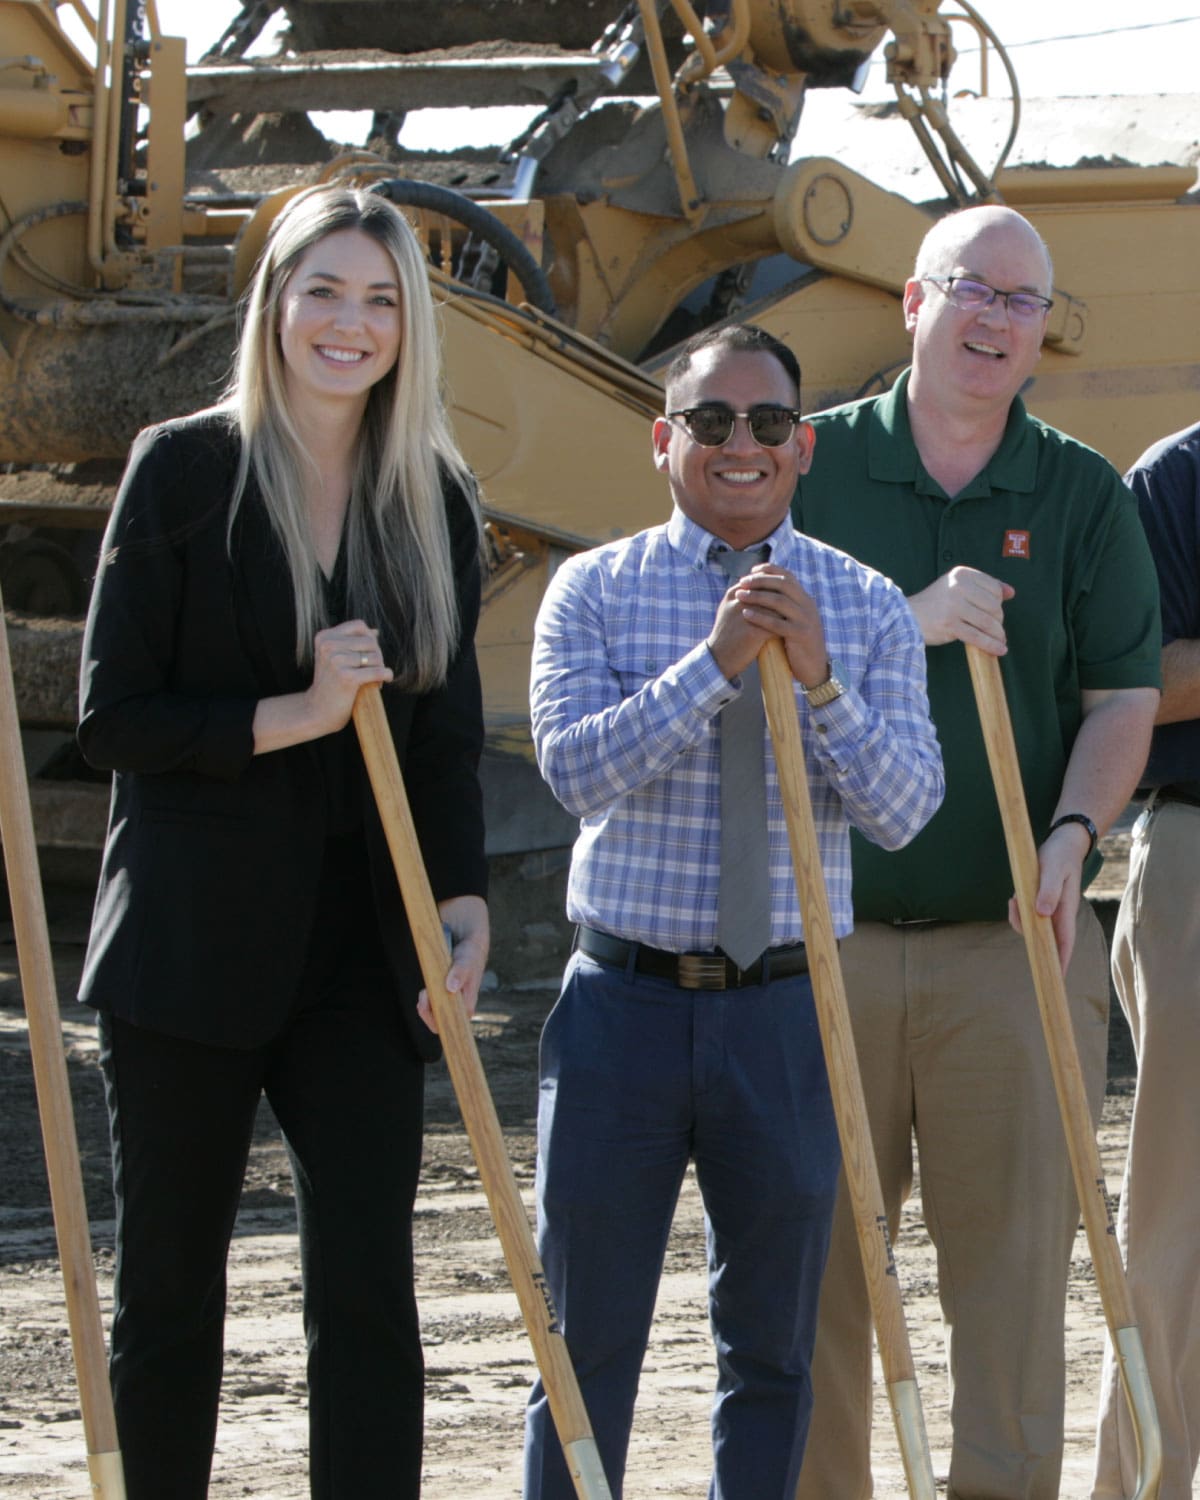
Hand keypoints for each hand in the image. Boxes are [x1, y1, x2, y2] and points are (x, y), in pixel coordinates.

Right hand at [306, 619, 392, 735]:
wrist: (317, 711)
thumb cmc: (330, 684)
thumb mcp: (334, 657)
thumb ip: (352, 642)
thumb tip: (375, 631)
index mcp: (324, 637)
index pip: (359, 626)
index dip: (370, 638)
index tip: (369, 653)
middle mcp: (328, 646)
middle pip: (370, 641)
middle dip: (377, 655)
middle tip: (372, 670)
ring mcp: (336, 661)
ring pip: (376, 657)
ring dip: (380, 668)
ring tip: (372, 679)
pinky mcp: (346, 677)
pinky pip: (377, 671)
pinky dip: (385, 676)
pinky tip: (383, 681)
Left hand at [417, 895, 489, 1032]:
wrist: (463, 931)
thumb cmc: (471, 948)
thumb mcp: (468, 958)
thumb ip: (461, 972)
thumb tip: (451, 988)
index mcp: (469, 999)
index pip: (457, 1022)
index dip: (444, 1022)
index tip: (433, 1012)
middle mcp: (458, 999)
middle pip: (442, 1019)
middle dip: (430, 1013)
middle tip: (424, 998)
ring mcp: (447, 993)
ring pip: (434, 1009)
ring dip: (426, 1004)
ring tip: (423, 994)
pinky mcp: (438, 985)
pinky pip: (430, 998)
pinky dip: (425, 997)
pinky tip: (423, 991)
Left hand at [707, 566, 827, 685]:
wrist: (815, 668)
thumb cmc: (799, 644)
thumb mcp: (794, 620)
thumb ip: (784, 607)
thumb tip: (763, 591)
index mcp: (805, 600)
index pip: (788, 576)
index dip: (770, 570)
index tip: (752, 570)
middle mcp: (808, 606)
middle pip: (783, 584)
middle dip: (760, 580)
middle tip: (742, 582)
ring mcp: (805, 620)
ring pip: (779, 601)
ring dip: (757, 596)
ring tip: (739, 595)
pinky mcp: (800, 634)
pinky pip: (777, 623)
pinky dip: (760, 617)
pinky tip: (745, 614)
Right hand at [908, 567, 1013, 653]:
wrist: (907, 617)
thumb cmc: (935, 603)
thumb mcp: (956, 586)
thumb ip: (983, 586)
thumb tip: (1011, 592)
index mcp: (961, 574)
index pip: (994, 588)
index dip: (999, 602)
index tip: (994, 612)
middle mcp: (958, 587)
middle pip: (994, 606)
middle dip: (998, 620)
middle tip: (994, 628)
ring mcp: (953, 606)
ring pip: (987, 622)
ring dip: (997, 634)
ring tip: (999, 640)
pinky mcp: (950, 625)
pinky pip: (977, 637)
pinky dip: (991, 645)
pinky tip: (999, 649)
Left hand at [1006, 821, 1090, 972]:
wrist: (1062, 843)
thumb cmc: (1060, 857)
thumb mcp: (1053, 870)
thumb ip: (1048, 891)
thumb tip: (1042, 914)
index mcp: (1065, 911)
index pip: (1065, 943)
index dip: (1060, 962)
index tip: (1055, 980)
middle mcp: (1058, 914)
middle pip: (1045, 940)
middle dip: (1029, 938)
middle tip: (1015, 913)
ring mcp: (1048, 910)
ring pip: (1031, 927)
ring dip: (1019, 918)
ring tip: (1015, 898)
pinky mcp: (1038, 902)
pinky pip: (1025, 915)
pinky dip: (1017, 910)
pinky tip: (1015, 897)